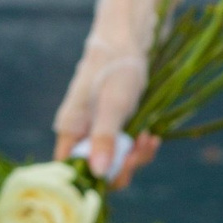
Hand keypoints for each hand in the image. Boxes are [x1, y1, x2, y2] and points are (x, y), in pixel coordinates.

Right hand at [52, 24, 160, 187]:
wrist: (126, 44)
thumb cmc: (115, 69)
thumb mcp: (112, 105)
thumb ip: (104, 138)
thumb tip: (98, 173)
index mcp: (70, 131)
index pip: (71, 171)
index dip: (94, 179)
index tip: (120, 168)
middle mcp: (80, 136)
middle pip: (96, 171)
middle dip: (122, 168)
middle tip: (140, 152)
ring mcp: (97, 133)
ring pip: (113, 162)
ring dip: (134, 157)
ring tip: (150, 139)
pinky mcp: (113, 129)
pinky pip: (124, 150)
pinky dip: (139, 148)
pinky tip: (152, 137)